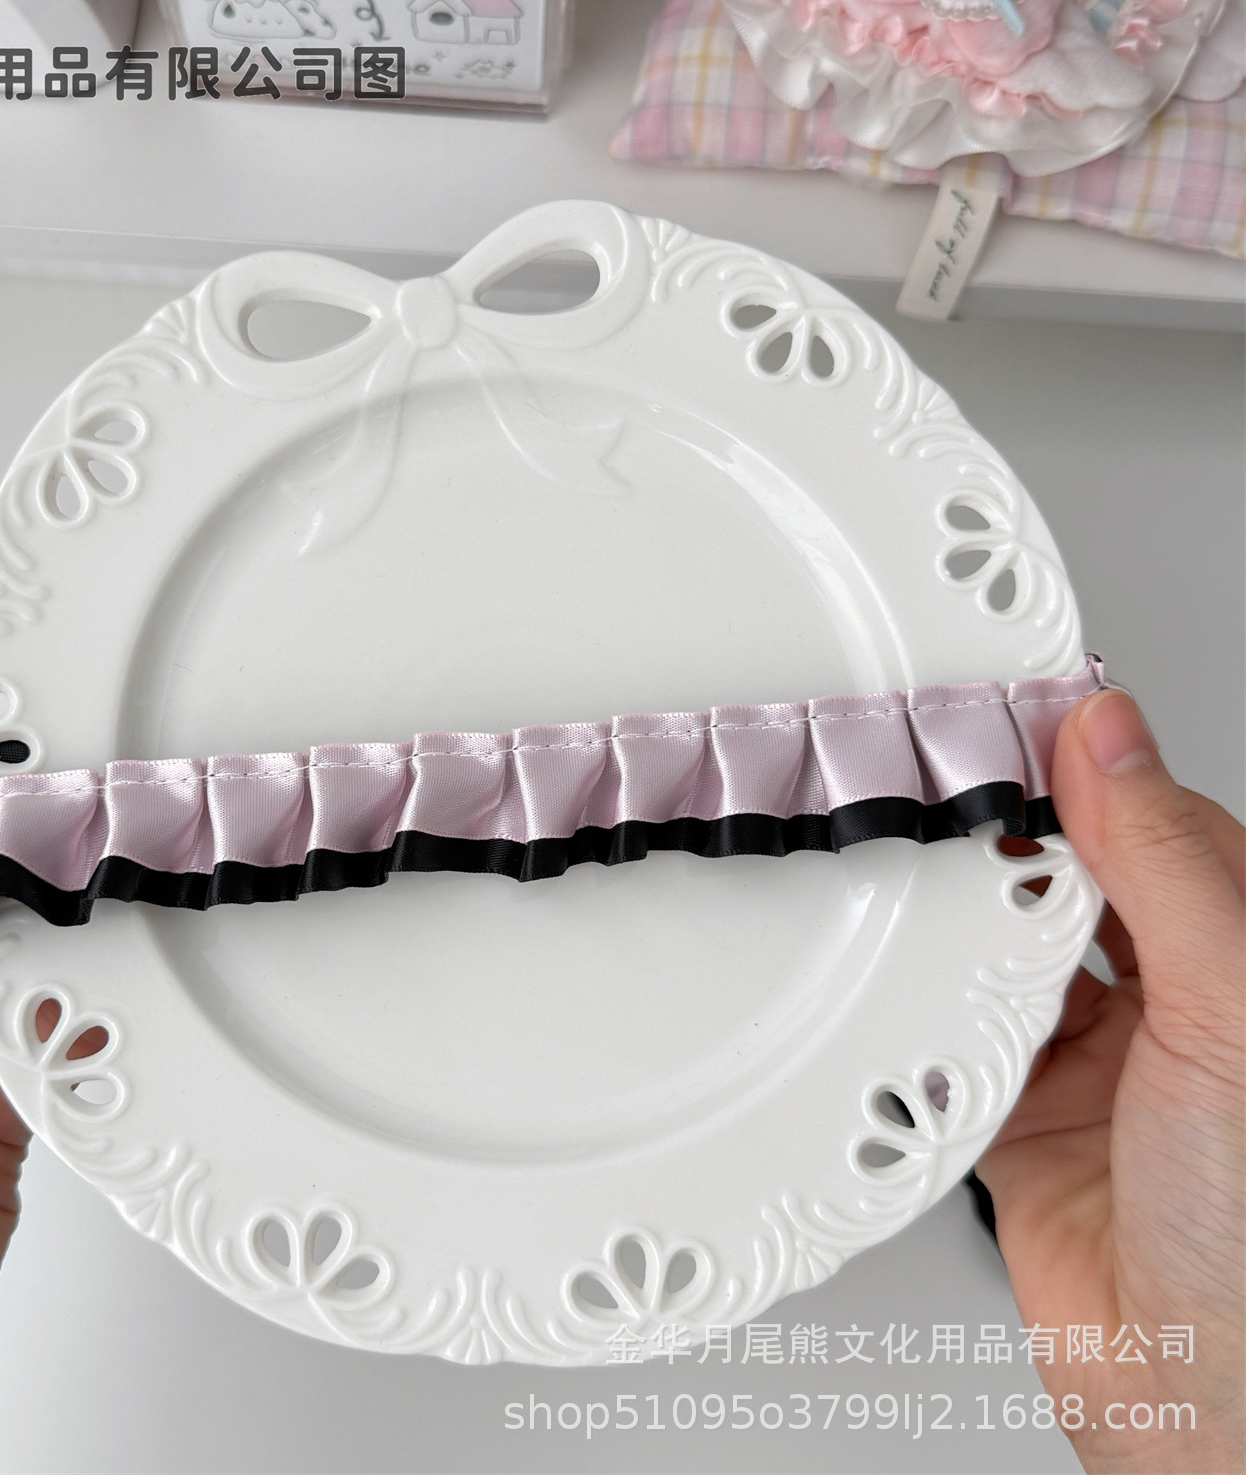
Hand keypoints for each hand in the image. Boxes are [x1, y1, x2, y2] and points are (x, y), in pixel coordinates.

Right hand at [978, 689, 1243, 1473]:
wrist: (1200, 1401)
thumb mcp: (1232, 1012)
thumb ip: (1165, 865)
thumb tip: (1112, 735)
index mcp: (1242, 958)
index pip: (1151, 823)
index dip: (1081, 769)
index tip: (1009, 721)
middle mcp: (1174, 1007)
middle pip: (1063, 885)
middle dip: (1001, 851)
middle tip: (940, 805)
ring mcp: (1095, 1065)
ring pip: (1000, 958)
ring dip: (958, 941)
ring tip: (922, 909)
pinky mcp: (1020, 1123)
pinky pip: (952, 1047)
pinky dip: (922, 1030)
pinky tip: (910, 1009)